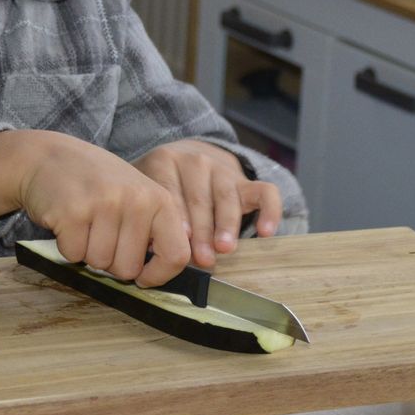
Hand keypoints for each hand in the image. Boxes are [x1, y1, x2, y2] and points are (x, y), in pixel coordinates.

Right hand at [0, 130, 190, 285]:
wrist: (48, 156)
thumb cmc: (96, 183)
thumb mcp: (136, 195)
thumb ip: (153, 229)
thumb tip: (161, 273)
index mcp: (159, 199)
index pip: (176, 255)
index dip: (158, 276)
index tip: (142, 277)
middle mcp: (136, 201)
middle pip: (129, 269)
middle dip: (111, 262)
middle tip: (100, 233)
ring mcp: (104, 205)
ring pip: (99, 264)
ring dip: (87, 252)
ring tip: (83, 222)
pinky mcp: (72, 213)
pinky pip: (73, 255)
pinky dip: (66, 246)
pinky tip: (67, 221)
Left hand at [133, 139, 282, 267]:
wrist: (186, 157)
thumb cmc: (161, 184)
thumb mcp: (145, 188)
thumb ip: (146, 213)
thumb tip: (147, 252)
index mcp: (164, 162)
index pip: (170, 190)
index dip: (178, 216)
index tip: (181, 239)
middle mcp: (195, 161)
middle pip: (200, 198)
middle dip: (202, 230)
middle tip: (202, 257)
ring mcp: (223, 169)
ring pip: (228, 196)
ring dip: (227, 224)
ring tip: (225, 248)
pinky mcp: (246, 180)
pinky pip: (265, 192)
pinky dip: (269, 211)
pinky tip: (266, 233)